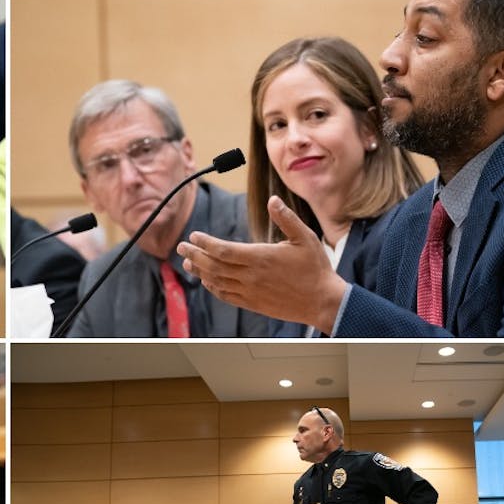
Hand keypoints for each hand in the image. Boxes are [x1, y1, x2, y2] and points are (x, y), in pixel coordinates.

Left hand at [178, 195, 349, 331]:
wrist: (322, 301)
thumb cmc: (315, 268)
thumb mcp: (305, 238)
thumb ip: (287, 218)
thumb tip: (273, 200)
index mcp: (261, 257)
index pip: (223, 250)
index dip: (205, 243)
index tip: (194, 235)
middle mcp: (251, 276)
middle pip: (214, 265)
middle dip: (195, 255)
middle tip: (181, 247)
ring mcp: (250, 292)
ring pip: (217, 281)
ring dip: (200, 271)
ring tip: (187, 263)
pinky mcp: (252, 304)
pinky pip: (226, 296)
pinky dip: (213, 288)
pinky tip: (207, 281)